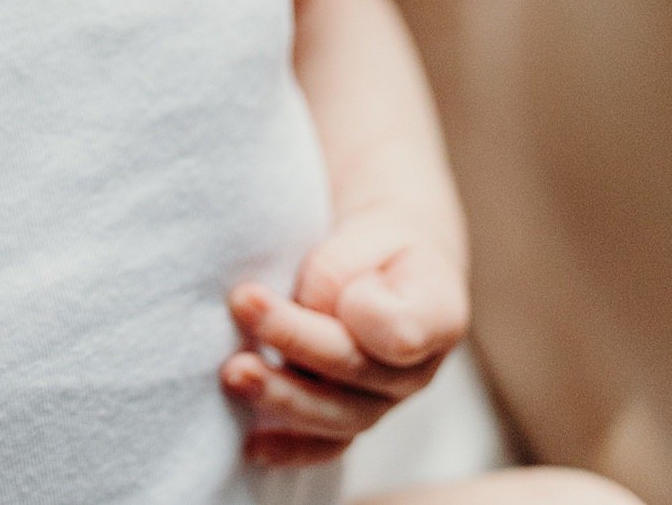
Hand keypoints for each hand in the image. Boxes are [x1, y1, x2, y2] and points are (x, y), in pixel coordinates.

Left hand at [222, 210, 468, 466]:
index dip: (363, 308)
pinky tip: (253, 446)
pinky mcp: (349, 415)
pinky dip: (290, 449)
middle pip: (356, 369)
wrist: (389, 261)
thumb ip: (344, 265)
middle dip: (295, 339)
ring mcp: (383, 400)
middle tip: (243, 303)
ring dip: (282, 395)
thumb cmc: (379, 239)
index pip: (404, 329)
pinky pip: (326, 445)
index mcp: (436, 314)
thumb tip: (314, 305)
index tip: (340, 280)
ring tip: (235, 372)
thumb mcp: (372, 224)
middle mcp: (416, 370)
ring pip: (338, 415)